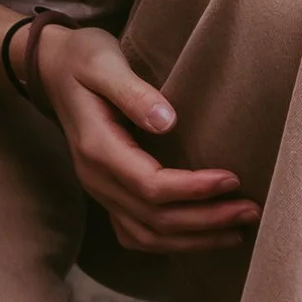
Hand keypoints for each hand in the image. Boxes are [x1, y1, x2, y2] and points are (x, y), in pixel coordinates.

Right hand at [31, 22, 258, 253]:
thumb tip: (168, 121)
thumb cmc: (81, 59)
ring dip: (193, 239)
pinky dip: (170, 242)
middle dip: (206, 220)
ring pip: (146, 236)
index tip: (233, 179)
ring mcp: (99, 190)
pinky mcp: (107, 192)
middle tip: (251, 211)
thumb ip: (133, 92)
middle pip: (154, 219)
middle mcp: (95, 178)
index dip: (194, 190)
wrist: (50, 68)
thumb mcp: (102, 63)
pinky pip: (136, 234)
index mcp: (97, 149)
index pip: (151, 186)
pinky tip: (201, 236)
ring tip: (236, 230)